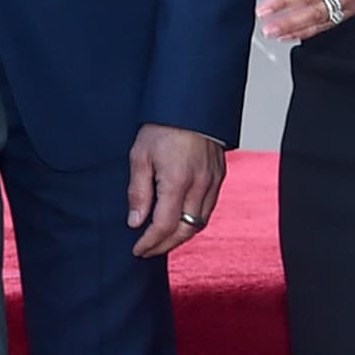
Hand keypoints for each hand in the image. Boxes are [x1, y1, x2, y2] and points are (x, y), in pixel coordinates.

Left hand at [127, 124, 227, 259]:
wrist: (191, 104)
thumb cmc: (163, 127)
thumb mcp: (140, 156)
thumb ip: (138, 192)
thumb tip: (135, 222)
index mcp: (178, 181)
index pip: (164, 226)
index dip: (150, 242)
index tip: (137, 250)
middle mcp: (200, 185)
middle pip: (185, 230)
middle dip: (165, 245)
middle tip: (147, 250)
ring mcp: (213, 181)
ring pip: (199, 222)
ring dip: (180, 236)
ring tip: (161, 240)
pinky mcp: (219, 176)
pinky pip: (208, 209)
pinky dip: (193, 221)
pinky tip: (179, 221)